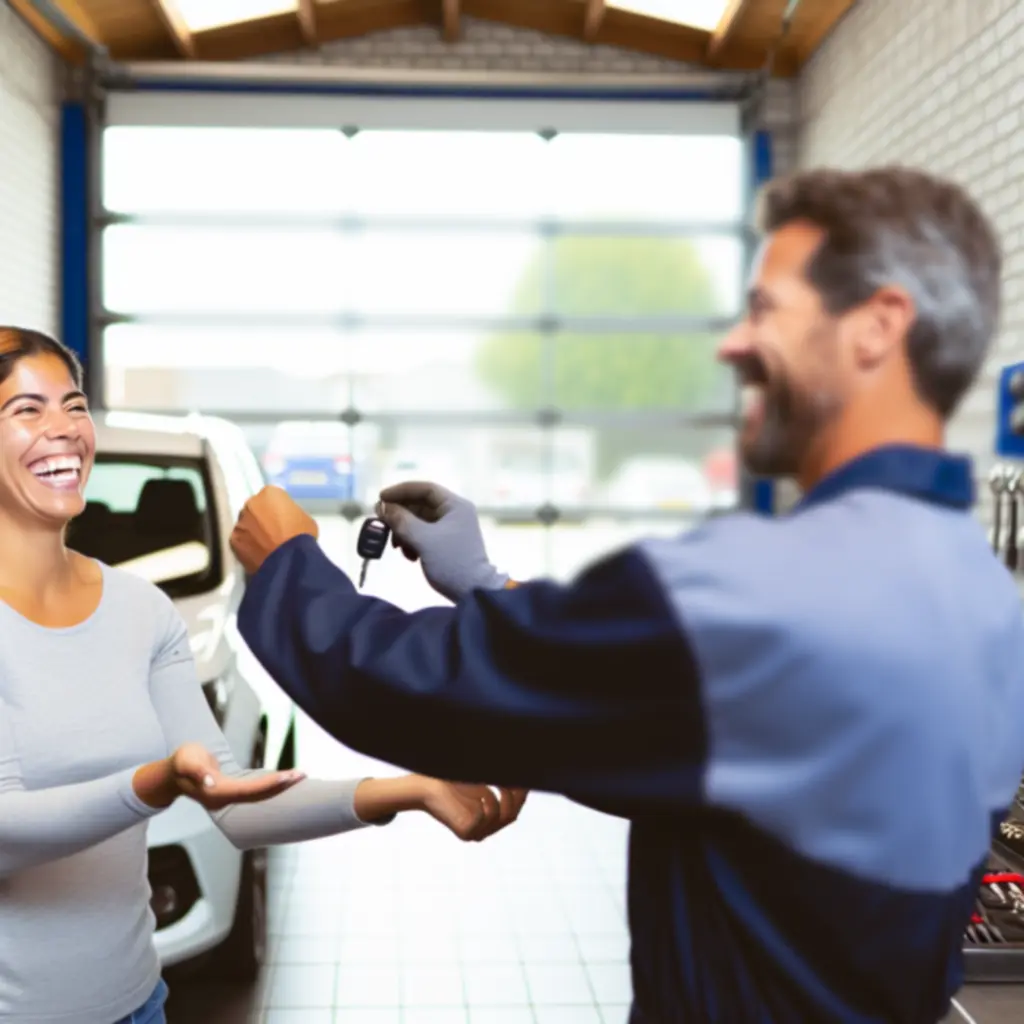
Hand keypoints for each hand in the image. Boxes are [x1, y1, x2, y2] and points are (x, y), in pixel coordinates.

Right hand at [134, 743, 305, 810]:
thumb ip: (196, 770)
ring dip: (280, 786)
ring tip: (300, 775)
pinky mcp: (232, 791)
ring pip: (260, 794)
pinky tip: (285, 779)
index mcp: (218, 793)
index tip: (288, 776)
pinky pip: (257, 790)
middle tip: (303, 775)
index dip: (270, 784)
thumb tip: (209, 782)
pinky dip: (272, 785)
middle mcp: (226, 799)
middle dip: (281, 786)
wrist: (173, 773)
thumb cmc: (181, 762)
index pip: (250, 791)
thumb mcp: (186, 760)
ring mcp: (230, 797)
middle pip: (259, 796)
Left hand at [230, 485, 318, 575]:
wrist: (289, 561)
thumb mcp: (304, 518)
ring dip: (253, 531)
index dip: (278, 507)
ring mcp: (240, 522)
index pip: (272, 495)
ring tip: (265, 545)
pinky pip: (240, 540)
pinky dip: (247, 545)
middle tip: (272, 530)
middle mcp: (250, 504)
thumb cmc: (301, 536)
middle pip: (255, 507)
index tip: (283, 517)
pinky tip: (258, 554)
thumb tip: (285, 519)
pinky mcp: (233, 541)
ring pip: (246, 524)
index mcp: (269, 493)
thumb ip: (290, 513)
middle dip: (262, 516)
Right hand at [376, 481, 507, 602]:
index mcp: (455, 506)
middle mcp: (454, 513)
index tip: (381, 498)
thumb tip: (381, 506)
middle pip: (420, 505)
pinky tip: (408, 555)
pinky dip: (412, 541)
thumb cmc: (451, 562)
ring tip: (396, 546)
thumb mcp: (423, 540)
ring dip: (404, 531)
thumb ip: (401, 521)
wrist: (473, 593)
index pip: (425, 489)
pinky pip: (423, 535)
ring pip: (419, 521)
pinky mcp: (446, 544)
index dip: (401, 490)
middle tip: (381, 524)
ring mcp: (450, 529)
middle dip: (400, 515)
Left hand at [420, 779, 527, 841]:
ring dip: (497, 793)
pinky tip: (478, 788)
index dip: (521, 795)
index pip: (513, 813)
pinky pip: (487, 815)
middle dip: (516, 795)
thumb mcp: (481, 782)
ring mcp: (474, 835)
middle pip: (511, 816)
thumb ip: (500, 781)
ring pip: (501, 815)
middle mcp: (482, 833)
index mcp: (486, 824)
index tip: (524, 778)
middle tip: (513, 777)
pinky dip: (485, 798)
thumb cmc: (451, 780)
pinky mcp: (465, 832)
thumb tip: (523, 772)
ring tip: (485, 780)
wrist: (425, 787)